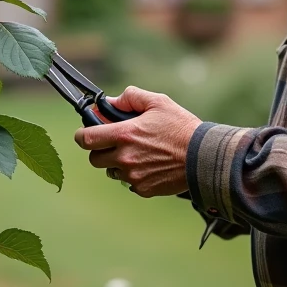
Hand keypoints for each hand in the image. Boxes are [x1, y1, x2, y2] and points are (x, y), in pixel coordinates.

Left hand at [73, 86, 200, 197]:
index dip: (83, 135)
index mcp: (124, 135)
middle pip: (94, 158)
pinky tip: (149, 165)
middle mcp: (124, 157)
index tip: (87, 133)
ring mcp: (132, 176)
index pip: (86, 139)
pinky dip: (134, 175)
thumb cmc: (181, 128)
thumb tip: (111, 101)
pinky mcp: (142, 189)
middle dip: (100, 150)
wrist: (203, 157)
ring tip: (137, 153)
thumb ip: (131, 97)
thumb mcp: (158, 102)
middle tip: (115, 142)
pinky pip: (128, 183)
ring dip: (117, 163)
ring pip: (111, 172)